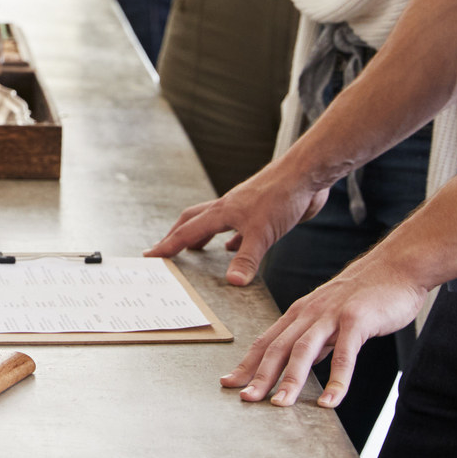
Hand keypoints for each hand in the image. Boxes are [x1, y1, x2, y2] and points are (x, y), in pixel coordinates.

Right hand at [143, 156, 332, 286]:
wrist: (306, 175)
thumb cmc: (282, 197)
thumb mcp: (263, 234)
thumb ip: (246, 259)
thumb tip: (231, 282)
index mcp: (222, 211)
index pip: (188, 231)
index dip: (168, 245)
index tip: (150, 255)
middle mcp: (228, 208)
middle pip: (193, 220)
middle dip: (176, 235)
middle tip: (165, 250)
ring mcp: (244, 209)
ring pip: (214, 222)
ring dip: (202, 235)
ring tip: (194, 250)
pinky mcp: (261, 212)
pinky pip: (239, 228)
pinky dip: (231, 239)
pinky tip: (233, 247)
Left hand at [222, 251, 427, 407]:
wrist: (396, 266)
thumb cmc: (364, 295)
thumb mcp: (330, 317)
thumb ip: (315, 340)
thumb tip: (300, 367)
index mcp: (300, 313)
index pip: (266, 342)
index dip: (247, 364)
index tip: (228, 383)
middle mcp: (309, 313)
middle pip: (278, 347)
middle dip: (259, 375)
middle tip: (245, 399)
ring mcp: (332, 315)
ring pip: (304, 350)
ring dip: (290, 380)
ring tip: (279, 405)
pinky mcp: (357, 320)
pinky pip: (345, 354)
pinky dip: (337, 379)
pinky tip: (332, 401)